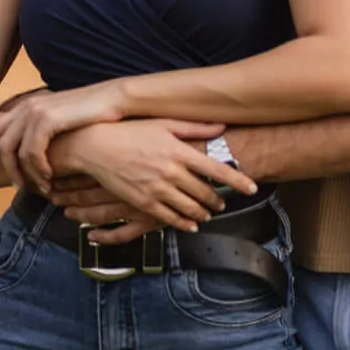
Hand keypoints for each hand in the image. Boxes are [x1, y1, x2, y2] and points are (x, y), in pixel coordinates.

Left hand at [0, 82, 127, 193]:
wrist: (116, 98)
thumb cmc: (95, 112)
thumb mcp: (63, 118)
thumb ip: (46, 128)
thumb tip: (37, 147)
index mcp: (29, 104)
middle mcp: (28, 105)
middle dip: (1, 165)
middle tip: (13, 185)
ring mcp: (36, 111)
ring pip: (15, 150)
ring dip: (26, 173)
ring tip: (40, 187)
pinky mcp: (47, 119)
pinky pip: (32, 151)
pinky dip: (38, 168)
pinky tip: (49, 177)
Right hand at [48, 120, 254, 232]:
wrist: (96, 147)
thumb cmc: (131, 131)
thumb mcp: (164, 124)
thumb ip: (195, 128)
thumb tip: (221, 126)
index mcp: (180, 151)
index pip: (217, 169)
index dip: (238, 181)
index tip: (252, 188)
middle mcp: (172, 172)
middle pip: (206, 192)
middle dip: (218, 200)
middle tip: (224, 203)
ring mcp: (157, 189)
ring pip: (190, 208)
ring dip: (204, 213)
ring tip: (210, 214)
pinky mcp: (143, 202)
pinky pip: (169, 217)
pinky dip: (184, 223)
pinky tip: (191, 224)